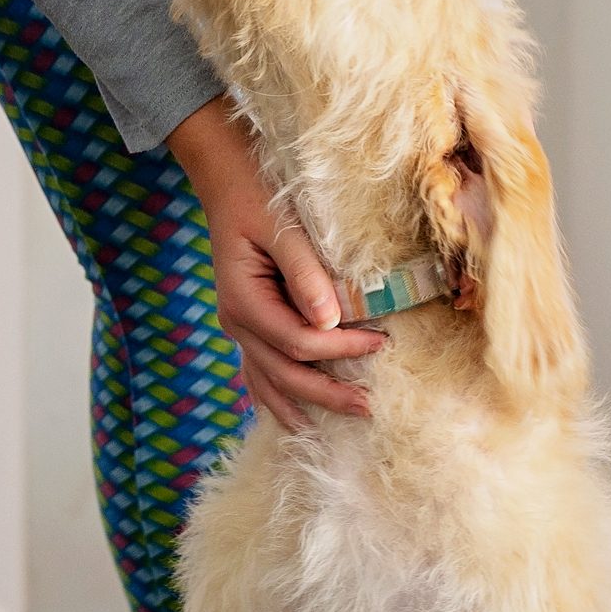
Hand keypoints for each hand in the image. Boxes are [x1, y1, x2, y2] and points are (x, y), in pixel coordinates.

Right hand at [165, 96, 382, 428]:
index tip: (381, 343)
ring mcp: (239, 328)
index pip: (297, 341)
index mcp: (244, 300)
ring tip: (334, 429)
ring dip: (302, 405)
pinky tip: (296, 418)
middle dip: (327, 393)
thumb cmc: (259, 196)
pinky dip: (277, 397)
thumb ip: (305, 272)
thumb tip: (331, 320)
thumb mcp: (283, 226)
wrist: (228, 182)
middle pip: (284, 373)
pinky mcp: (248, 325)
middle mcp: (237, 322)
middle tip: (369, 408)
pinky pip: (259, 372)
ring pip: (268, 382)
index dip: (340, 348)